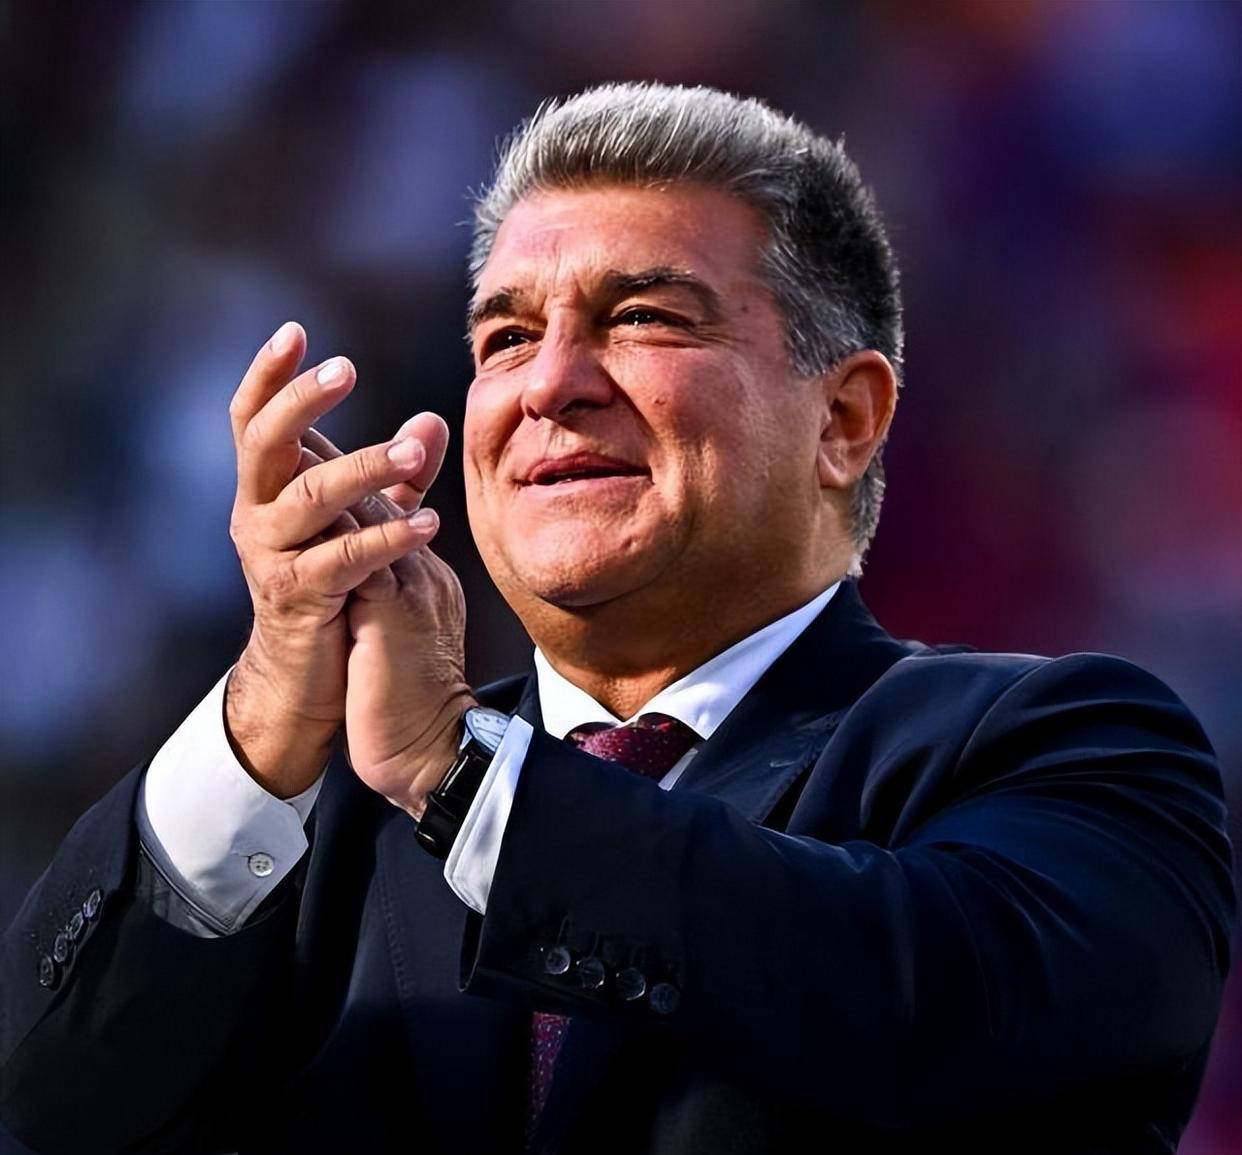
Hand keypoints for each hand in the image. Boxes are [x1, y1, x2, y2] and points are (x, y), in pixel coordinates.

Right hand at [224, 322, 442, 797]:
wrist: (311, 676)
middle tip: (344, 369)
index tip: (296, 329)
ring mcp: (271, 557)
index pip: (254, 419)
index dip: (269, 374)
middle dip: (302, 402)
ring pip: (308, 498)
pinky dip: (386, 540)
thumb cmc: (335, 588)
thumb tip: (431, 417)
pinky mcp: (299, 598)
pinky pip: (341, 560)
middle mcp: (255, 515)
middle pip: (266, 443)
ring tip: (412, 452)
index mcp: (267, 489)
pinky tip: (430, 525)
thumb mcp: (362, 521)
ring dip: (363, 469)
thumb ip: (394, 475)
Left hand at [301, 417, 476, 819]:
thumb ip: (390, 584)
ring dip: (336, 470)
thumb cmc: (412, 700)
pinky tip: (302, 494)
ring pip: (373, 512)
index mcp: (422, 574)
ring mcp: (412, 588)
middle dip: (340, 451)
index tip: (308, 435)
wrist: (437, 754)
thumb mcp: (401, 632)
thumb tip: (378, 552)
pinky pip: (361, 552)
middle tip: (301, 406)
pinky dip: (335, 520)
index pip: (384, 506)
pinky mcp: (392, 613)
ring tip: (297, 438)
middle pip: (381, 495)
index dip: (348, 467)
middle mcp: (421, 570)